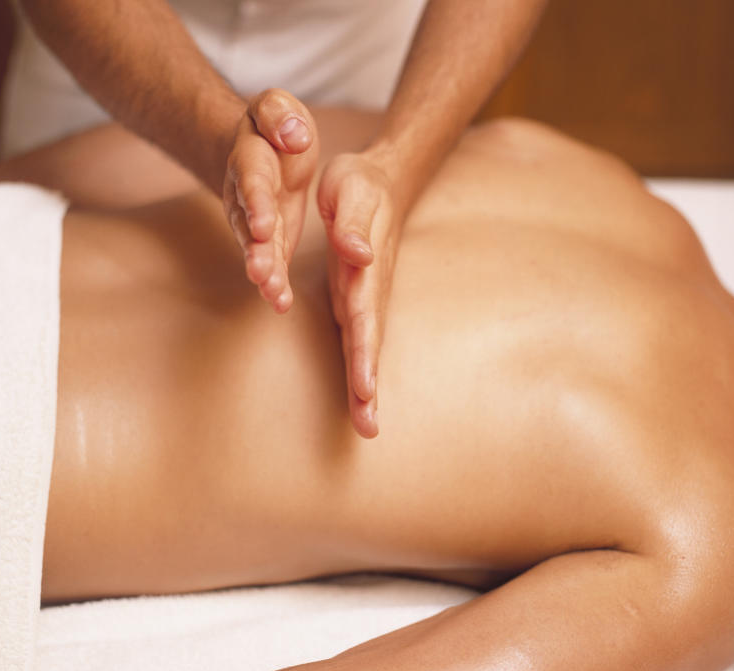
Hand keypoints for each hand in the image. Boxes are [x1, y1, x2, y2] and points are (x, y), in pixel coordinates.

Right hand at [223, 89, 318, 311]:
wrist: (261, 149)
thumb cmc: (274, 126)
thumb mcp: (276, 106)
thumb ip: (279, 114)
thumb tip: (295, 136)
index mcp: (249, 160)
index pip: (252, 181)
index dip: (257, 202)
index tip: (265, 225)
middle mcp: (245, 197)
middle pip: (249, 224)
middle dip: (256, 249)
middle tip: (261, 271)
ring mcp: (254, 222)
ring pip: (258, 249)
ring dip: (265, 272)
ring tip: (274, 293)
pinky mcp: (268, 240)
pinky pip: (270, 262)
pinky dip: (274, 283)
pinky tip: (281, 303)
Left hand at [318, 152, 404, 437]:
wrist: (381, 179)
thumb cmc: (361, 185)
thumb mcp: (352, 192)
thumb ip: (354, 224)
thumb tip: (360, 255)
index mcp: (366, 271)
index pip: (364, 319)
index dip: (364, 356)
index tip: (366, 390)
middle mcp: (368, 291)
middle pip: (369, 345)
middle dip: (368, 386)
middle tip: (369, 428)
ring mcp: (364, 297)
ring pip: (366, 348)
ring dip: (366, 386)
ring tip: (367, 425)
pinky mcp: (356, 298)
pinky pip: (358, 339)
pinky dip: (359, 368)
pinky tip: (359, 396)